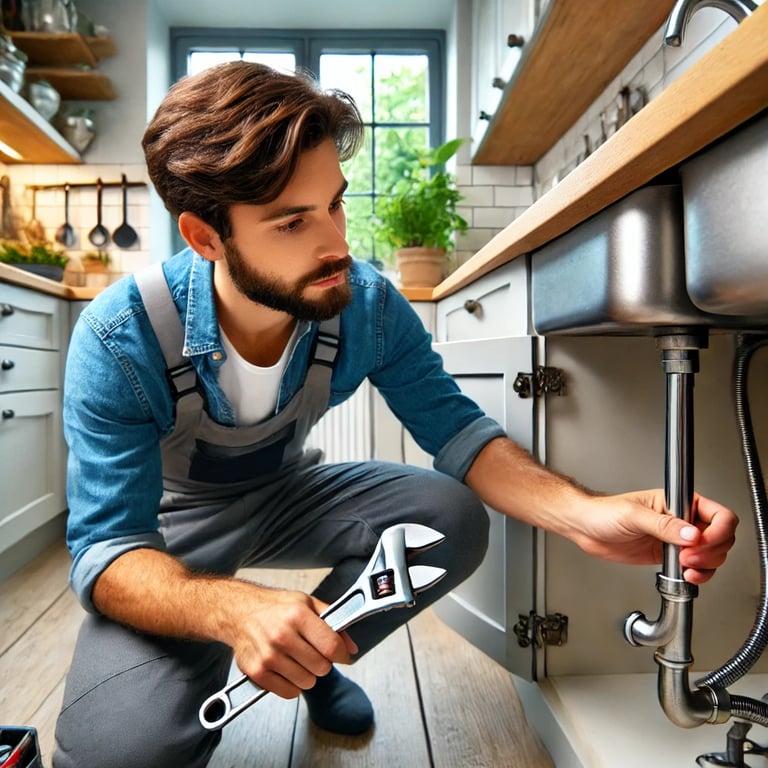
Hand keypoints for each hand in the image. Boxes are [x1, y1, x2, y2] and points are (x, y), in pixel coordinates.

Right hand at [228, 586, 357, 698]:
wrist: (239, 612)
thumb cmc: (274, 607)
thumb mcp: (307, 602)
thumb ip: (333, 621)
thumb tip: (352, 647)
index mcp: (298, 615)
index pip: (332, 647)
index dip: (343, 655)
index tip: (343, 656)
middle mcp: (282, 635)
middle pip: (321, 668)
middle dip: (322, 662)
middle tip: (313, 652)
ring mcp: (268, 655)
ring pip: (307, 682)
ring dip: (307, 674)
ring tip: (297, 659)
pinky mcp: (257, 672)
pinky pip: (289, 692)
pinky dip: (292, 684)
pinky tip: (286, 668)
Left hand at [569, 489, 737, 584]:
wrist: (586, 528)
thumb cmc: (604, 512)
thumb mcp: (633, 515)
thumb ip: (663, 525)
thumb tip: (691, 533)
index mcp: (679, 501)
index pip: (718, 515)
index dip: (717, 532)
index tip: (700, 543)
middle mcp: (682, 519)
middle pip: (721, 537)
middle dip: (711, 551)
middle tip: (688, 558)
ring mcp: (677, 539)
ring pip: (712, 554)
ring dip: (707, 566)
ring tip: (686, 568)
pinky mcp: (670, 555)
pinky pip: (696, 567)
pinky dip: (698, 574)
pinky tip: (685, 575)